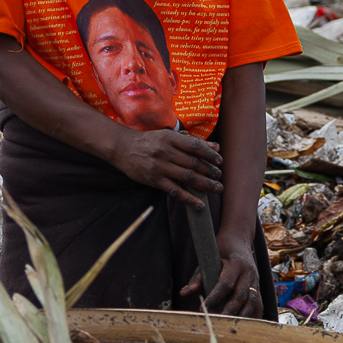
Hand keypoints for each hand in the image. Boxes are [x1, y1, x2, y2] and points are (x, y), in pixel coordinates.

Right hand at [108, 128, 222, 208]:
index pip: (195, 146)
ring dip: (205, 185)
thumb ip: (191, 142)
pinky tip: (199, 205)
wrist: (122, 148)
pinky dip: (189, 199)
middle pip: (193, 163)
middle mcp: (166, 152)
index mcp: (170, 139)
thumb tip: (216, 147)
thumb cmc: (148, 141)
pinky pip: (175, 191)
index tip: (220, 161)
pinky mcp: (154, 181)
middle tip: (220, 177)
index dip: (209, 155)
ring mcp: (160, 167)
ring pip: (187, 177)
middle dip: (210, 171)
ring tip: (217, 189)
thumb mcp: (168, 137)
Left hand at [183, 240, 262, 317]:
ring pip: (253, 300)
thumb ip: (198, 276)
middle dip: (230, 310)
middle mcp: (248, 271)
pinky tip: (248, 324)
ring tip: (233, 326)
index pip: (225, 284)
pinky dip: (254, 313)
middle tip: (219, 321)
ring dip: (243, 314)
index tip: (203, 308)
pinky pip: (259, 301)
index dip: (215, 297)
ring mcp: (255, 278)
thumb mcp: (208, 257)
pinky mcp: (257, 284)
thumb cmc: (221, 247)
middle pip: (241, 295)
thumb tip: (185, 293)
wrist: (239, 237)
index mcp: (236, 263)